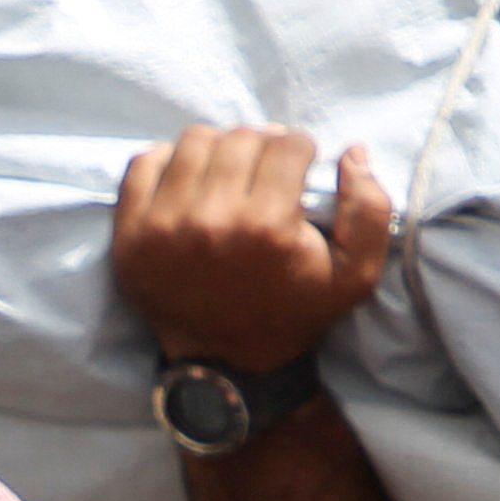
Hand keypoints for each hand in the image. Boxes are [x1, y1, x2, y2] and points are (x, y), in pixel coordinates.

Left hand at [109, 127, 398, 377]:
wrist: (227, 362)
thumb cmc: (293, 313)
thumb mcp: (356, 275)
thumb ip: (370, 209)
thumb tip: (353, 151)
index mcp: (267, 226)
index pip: (287, 145)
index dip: (300, 150)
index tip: (297, 167)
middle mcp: (211, 221)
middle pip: (241, 138)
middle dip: (261, 148)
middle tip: (263, 173)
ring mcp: (162, 226)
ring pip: (194, 142)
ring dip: (217, 149)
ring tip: (228, 175)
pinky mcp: (129, 235)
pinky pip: (143, 164)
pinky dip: (167, 163)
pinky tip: (188, 183)